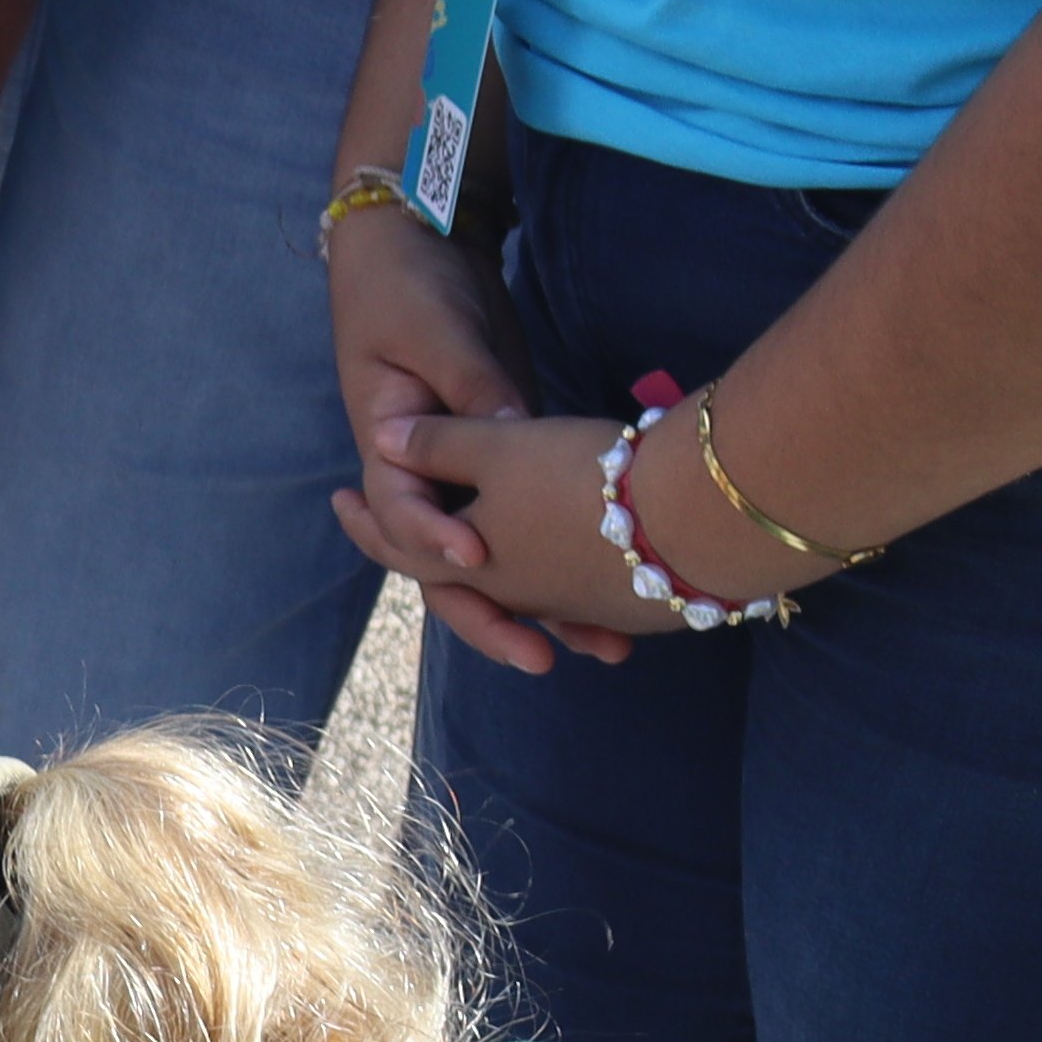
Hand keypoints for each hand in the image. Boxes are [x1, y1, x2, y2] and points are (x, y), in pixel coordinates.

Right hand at [323, 210, 622, 675]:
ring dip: (541, 608)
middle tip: (540, 655)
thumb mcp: (433, 329)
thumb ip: (470, 387)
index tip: (476, 555)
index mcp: (385, 444)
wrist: (412, 245)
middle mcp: (422, 477)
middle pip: (445, 567)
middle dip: (493, 615)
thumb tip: (510, 435)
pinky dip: (563, 567)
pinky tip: (616, 600)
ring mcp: (462, 476)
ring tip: (601, 649)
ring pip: (494, 563)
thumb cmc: (407, 283)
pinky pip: (527, 530)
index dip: (436, 536)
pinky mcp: (502, 464)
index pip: (404, 509)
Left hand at [370, 406, 824, 653]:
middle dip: (428, 548)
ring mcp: (577, 603)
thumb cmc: (586, 477)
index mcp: (475, 559)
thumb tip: (387, 438)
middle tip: (418, 540)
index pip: (405, 546)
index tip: (343, 501)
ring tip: (496, 552)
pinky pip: (585, 593)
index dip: (371, 519)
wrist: (699, 510)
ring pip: (529, 590)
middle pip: (467, 579)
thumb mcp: (500, 444)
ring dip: (505, 577)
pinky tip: (581, 559)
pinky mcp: (631, 603)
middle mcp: (520, 592)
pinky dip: (568, 582)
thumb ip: (441, 443)